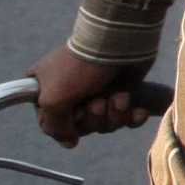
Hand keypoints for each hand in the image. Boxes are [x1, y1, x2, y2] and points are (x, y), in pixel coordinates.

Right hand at [30, 43, 158, 147]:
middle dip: (95, 118)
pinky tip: (138, 109)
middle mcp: (71, 93)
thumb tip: (68, 141)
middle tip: (98, 102)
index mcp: (47, 91)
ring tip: (120, 97)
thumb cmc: (80, 68)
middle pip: (82, 127)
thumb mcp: (53, 99)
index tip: (74, 114)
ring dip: (114, 114)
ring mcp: (97, 92)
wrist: (119, 43)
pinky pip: (126, 118)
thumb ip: (53, 125)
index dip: (66, 126)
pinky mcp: (121, 92)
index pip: (52, 125)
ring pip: (105, 124)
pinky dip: (132, 116)